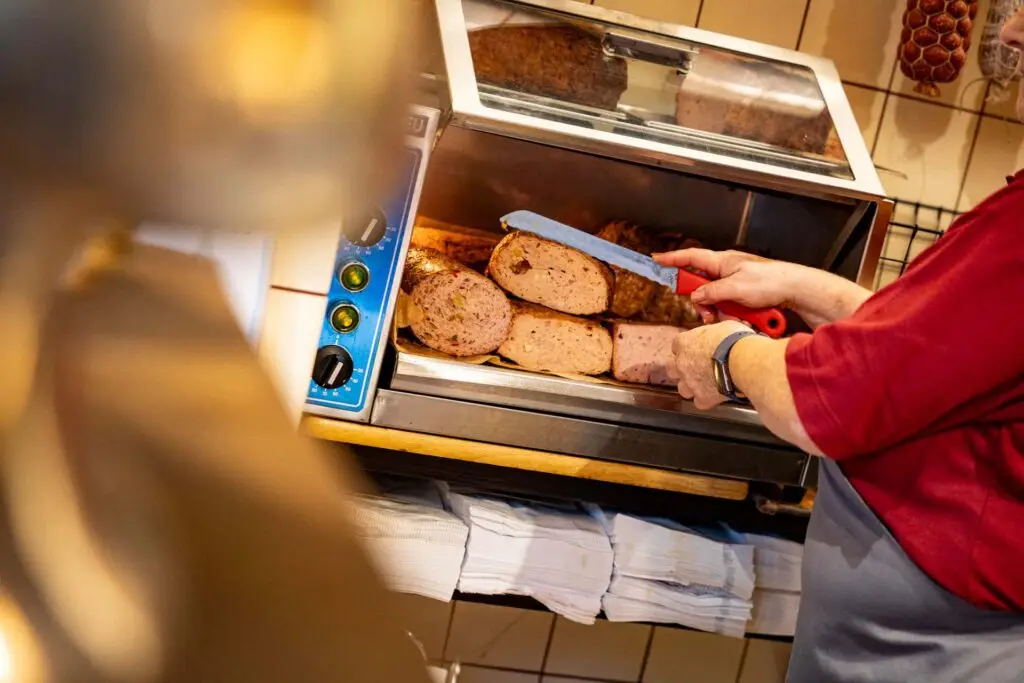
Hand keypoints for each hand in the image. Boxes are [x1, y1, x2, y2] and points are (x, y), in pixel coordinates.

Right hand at [654, 249, 803, 323]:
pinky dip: (735, 317)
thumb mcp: (736, 287)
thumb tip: (695, 297)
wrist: (797, 291)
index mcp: (723, 262)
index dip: (672, 259)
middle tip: (708, 314)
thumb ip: (711, 292)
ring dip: (722, 314)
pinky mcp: (744, 298)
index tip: (656, 260)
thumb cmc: (771, 282)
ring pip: (715, 303)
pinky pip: (730, 309)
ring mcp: (736, 285)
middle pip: (701, 288)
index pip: (691, 258)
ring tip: (737, 319)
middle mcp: (727, 272)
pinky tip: (746, 320)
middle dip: (704, 304)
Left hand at [669, 320, 748, 409]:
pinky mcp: (702, 397)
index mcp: (685, 342)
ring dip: (692, 387)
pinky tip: (715, 396)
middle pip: (672, 368)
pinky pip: (699, 402)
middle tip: (696, 368)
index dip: (687, 349)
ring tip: (706, 384)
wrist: (743, 360)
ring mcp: (690, 381)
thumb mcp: (724, 326)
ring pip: (682, 388)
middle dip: (681, 370)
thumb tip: (721, 334)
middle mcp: (682, 363)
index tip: (696, 350)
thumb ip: (714, 333)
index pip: (677, 345)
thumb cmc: (735, 340)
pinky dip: (706, 400)